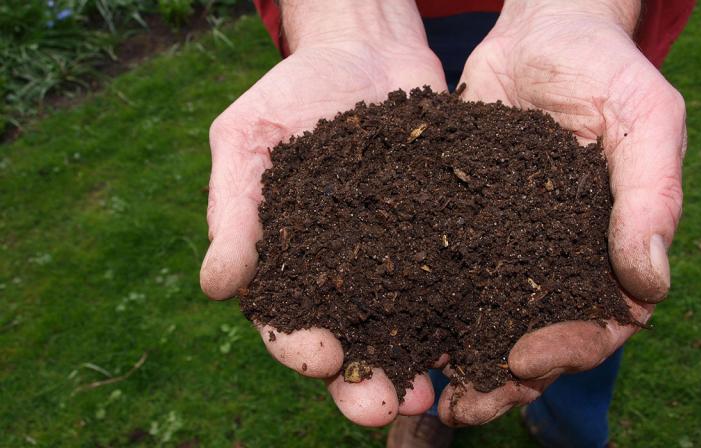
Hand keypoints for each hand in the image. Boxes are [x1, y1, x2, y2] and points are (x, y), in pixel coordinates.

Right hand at [199, 0, 446, 426]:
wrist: (365, 52)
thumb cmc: (292, 93)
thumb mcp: (247, 139)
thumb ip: (233, 211)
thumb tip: (216, 287)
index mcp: (289, 263)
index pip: (287, 321)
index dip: (299, 347)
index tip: (320, 357)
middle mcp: (345, 275)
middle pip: (351, 343)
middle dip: (363, 383)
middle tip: (383, 409)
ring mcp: (398, 260)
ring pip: (406, 329)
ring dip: (418, 367)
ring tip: (434, 395)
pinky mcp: (443, 238)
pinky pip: (455, 282)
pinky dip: (466, 315)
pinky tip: (481, 337)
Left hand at [437, 0, 685, 424]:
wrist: (541, 33)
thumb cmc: (606, 70)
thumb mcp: (644, 121)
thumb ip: (651, 197)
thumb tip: (650, 285)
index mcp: (608, 252)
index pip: (599, 324)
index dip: (567, 351)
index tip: (524, 359)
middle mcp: (556, 260)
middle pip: (535, 338)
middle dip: (501, 377)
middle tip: (463, 406)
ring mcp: (507, 246)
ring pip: (483, 318)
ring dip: (455, 358)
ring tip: (419, 387)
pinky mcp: (460, 224)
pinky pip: (442, 273)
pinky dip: (419, 305)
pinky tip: (388, 327)